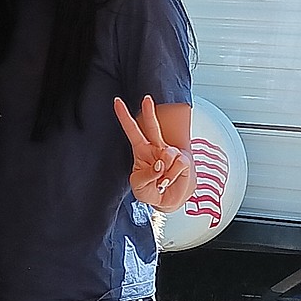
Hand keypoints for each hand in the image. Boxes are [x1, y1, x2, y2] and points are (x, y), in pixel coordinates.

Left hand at [113, 95, 192, 209]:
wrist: (166, 202)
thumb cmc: (150, 192)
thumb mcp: (139, 187)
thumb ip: (146, 176)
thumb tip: (159, 165)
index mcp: (140, 150)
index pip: (132, 131)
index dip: (124, 117)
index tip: (117, 102)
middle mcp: (155, 148)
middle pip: (152, 126)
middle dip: (149, 112)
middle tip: (146, 99)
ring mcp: (170, 153)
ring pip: (167, 153)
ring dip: (165, 171)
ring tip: (162, 181)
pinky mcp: (183, 160)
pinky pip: (178, 164)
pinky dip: (173, 175)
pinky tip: (170, 180)